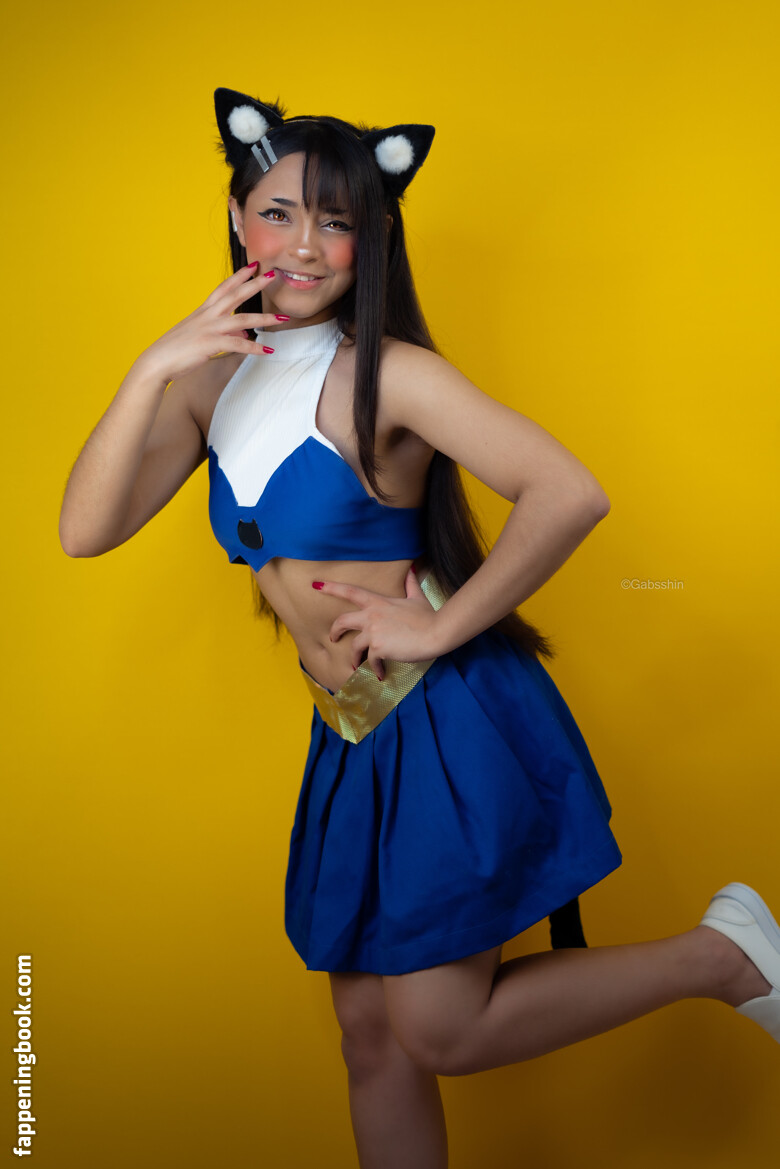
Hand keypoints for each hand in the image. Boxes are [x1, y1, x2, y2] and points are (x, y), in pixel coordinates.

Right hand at [135, 263, 284, 383]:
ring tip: (282, 318)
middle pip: (235, 295)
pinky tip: (267, 351)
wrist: (156, 362)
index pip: (224, 288)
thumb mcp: (200, 337)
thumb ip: (223, 333)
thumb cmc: (176, 350)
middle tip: (272, 274)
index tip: (253, 266)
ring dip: (264, 318)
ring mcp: (208, 329)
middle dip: (255, 284)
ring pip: (242, 320)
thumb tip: (243, 335)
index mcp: (203, 311)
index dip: (239, 276)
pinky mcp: (209, 345)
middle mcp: (207, 316)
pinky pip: (237, 345)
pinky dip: (254, 348)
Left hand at [315, 567, 441, 680]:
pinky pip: (370, 661)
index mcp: (378, 603)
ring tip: (358, 665)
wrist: (436, 632)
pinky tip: (381, 674)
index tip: (315, 584)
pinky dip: (375, 669)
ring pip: (353, 647)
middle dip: (335, 632)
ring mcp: (373, 632)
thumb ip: (410, 584)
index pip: (350, 591)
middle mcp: (372, 615)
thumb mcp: (417, 598)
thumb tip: (412, 569)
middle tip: (333, 639)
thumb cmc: (428, 616)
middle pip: (342, 621)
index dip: (331, 587)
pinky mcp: (378, 647)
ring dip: (354, 658)